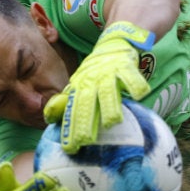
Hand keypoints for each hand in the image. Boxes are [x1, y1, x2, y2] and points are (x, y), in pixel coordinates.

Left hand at [43, 21, 153, 153]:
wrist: (114, 42)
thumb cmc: (97, 70)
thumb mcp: (79, 84)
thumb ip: (67, 102)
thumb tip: (49, 118)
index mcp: (80, 87)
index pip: (72, 110)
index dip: (70, 128)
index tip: (70, 148)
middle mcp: (92, 81)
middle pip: (87, 103)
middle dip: (85, 121)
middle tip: (84, 141)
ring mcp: (109, 73)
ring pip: (109, 91)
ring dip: (110, 105)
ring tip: (112, 122)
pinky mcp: (125, 66)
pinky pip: (131, 76)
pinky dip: (136, 84)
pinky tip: (140, 95)